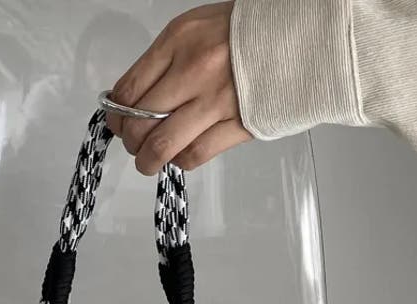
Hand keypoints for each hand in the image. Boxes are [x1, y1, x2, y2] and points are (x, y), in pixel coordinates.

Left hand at [106, 2, 250, 174]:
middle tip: (134, 144)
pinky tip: (181, 154)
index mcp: (179, 40)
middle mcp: (195, 70)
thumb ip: (165, 61)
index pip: (130, 89)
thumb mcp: (195, 29)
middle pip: (141, 121)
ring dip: (148, 160)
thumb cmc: (246, 33)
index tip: (117, 121)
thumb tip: (135, 98)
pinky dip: (181, 160)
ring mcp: (217, 101)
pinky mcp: (239, 125)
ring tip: (149, 161)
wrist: (299, 37)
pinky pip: (196, 154)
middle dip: (130, 140)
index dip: (117, 114)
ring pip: (163, 145)